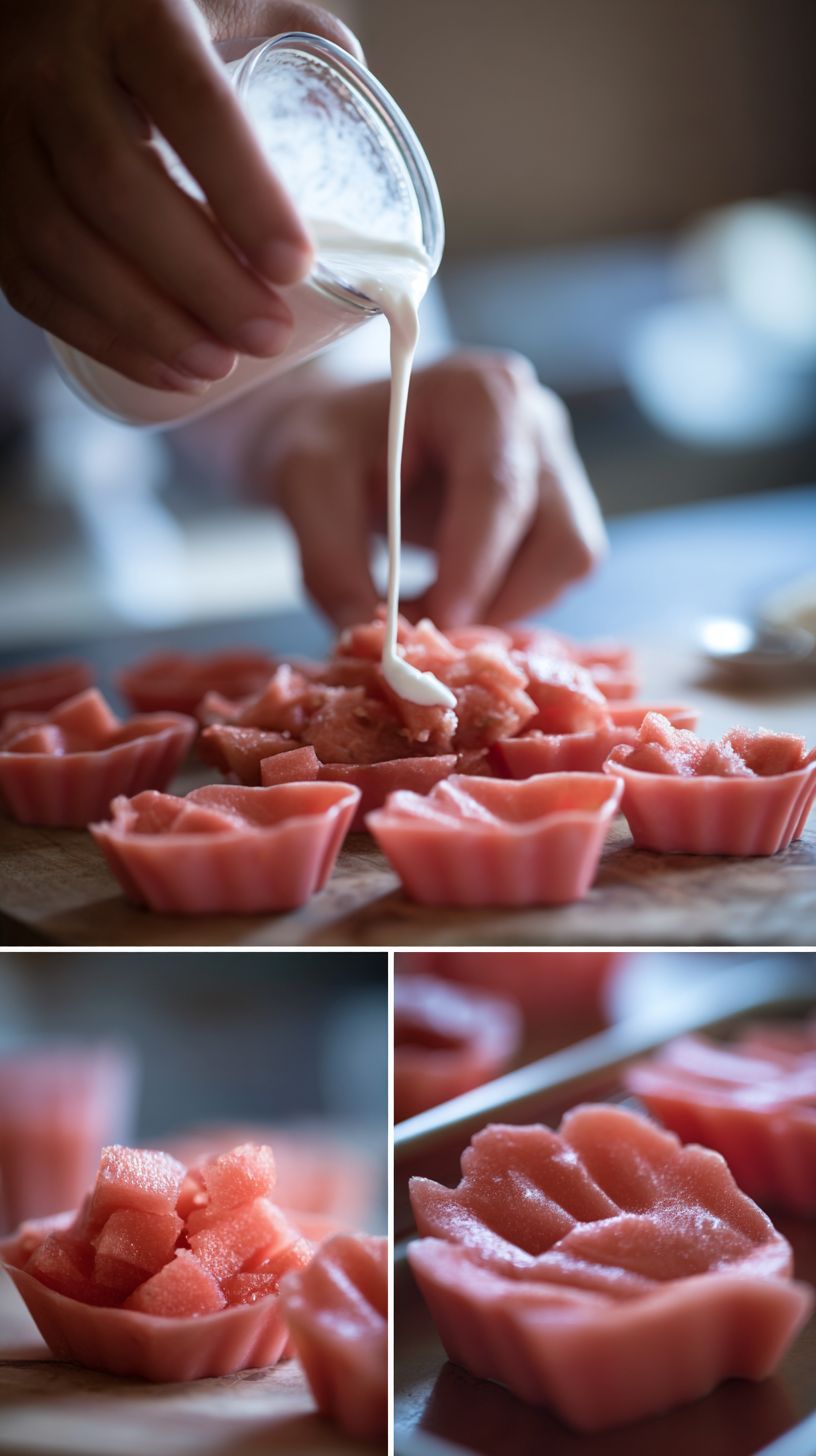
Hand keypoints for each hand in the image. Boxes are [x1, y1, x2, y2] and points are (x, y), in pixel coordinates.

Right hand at [0, 1, 360, 392]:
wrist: (39, 9)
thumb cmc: (152, 17)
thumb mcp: (222, 3)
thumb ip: (293, 43)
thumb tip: (363, 122)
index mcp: (134, 12)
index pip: (190, 103)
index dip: (244, 190)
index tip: (296, 266)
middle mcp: (54, 69)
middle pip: (116, 186)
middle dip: (200, 279)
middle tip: (268, 333)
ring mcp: (9, 135)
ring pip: (61, 243)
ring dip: (147, 323)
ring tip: (220, 365)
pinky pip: (28, 280)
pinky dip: (100, 337)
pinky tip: (165, 371)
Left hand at [247, 349, 607, 627]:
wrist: (349, 433)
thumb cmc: (331, 443)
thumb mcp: (306, 485)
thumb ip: (329, 559)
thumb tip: (363, 637)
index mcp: (480, 394)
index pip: (499, 488)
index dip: (474, 566)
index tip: (436, 622)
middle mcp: (537, 425)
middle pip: (559, 537)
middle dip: (494, 599)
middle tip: (424, 630)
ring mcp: (559, 468)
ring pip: (568, 564)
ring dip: (503, 608)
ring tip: (428, 609)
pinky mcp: (559, 511)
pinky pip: (556, 577)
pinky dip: (506, 604)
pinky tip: (450, 598)